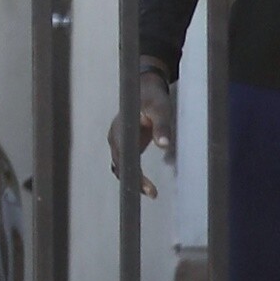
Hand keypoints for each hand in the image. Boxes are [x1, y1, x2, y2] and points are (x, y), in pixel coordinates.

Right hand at [106, 68, 171, 197]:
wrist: (144, 87)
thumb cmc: (152, 97)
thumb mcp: (160, 108)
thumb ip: (162, 126)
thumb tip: (164, 145)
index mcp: (121, 129)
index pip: (124, 158)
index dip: (134, 174)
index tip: (147, 187)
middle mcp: (115, 137)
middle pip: (119, 165)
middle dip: (134, 181)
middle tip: (153, 193)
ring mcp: (117, 141)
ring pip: (119, 166)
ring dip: (132, 180)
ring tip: (151, 192)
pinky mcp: (123, 144)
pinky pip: (124, 163)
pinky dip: (132, 174)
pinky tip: (145, 183)